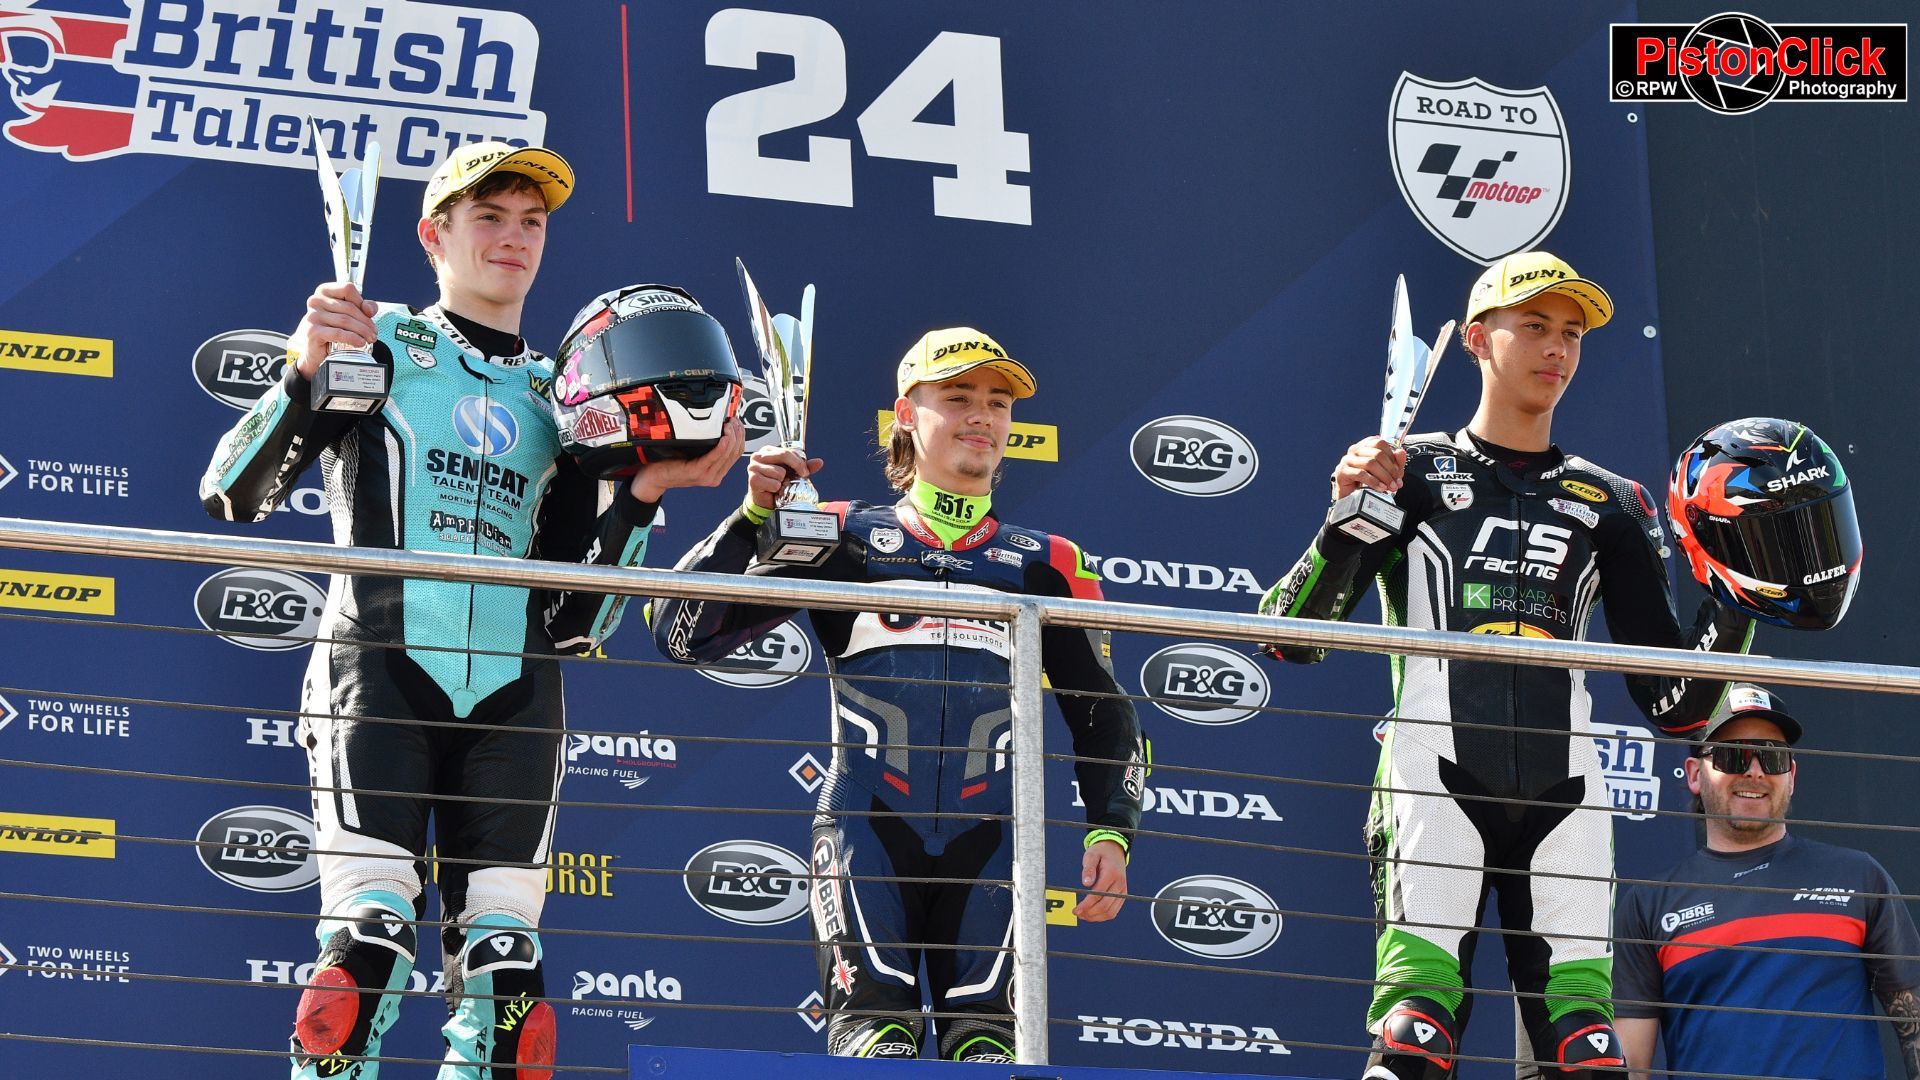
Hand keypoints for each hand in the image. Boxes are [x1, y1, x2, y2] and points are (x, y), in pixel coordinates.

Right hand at [290, 281, 378, 377]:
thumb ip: (363, 306)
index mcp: (324, 291)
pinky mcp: (313, 331)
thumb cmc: (335, 327)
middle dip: (366, 322)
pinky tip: (361, 342)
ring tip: (371, 339)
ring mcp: (313, 316)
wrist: (317, 349)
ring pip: (345, 320)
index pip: (348, 289)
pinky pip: (338, 333)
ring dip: (363, 331)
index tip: (369, 315)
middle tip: (374, 333)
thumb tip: (369, 309)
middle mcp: (315, 300)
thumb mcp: (350, 313)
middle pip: (349, 307)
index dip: (361, 302)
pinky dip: (352, 338)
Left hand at [628, 419, 745, 502]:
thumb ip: (706, 447)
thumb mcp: (693, 454)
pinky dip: (722, 445)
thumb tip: (715, 426)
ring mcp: (707, 476)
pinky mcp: (697, 472)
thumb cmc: (670, 463)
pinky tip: (724, 435)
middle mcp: (715, 476)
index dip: (740, 436)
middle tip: (734, 419)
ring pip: (728, 454)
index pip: (737, 453)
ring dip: (732, 436)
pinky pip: (715, 456)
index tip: (737, 422)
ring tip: (730, 424)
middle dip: (738, 433)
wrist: (652, 478)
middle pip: (735, 452)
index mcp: (716, 473)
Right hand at [745, 444, 823, 510]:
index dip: (799, 462)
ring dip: (782, 481)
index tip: (804, 471)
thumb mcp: (791, 473)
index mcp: (767, 451)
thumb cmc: (775, 484)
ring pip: (779, 472)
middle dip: (796, 467)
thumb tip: (819, 462)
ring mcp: (753, 467)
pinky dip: (776, 489)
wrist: (764, 500)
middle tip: (800, 476)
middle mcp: (758, 456)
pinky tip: (771, 489)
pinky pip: (774, 484)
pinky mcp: (753, 479)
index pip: (788, 450)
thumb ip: (804, 466)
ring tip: (777, 484)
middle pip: (784, 455)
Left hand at [1074, 839, 1126, 922]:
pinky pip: (1113, 911)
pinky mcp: (1122, 896)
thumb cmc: (1100, 853)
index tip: (1075, 909)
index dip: (1086, 905)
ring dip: (1095, 917)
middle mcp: (1119, 885)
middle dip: (1089, 913)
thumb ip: (1088, 869)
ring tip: (1082, 915)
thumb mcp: (1091, 855)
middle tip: (1076, 913)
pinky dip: (1102, 916)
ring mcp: (1122, 892)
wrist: (1114, 851)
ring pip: (1110, 912)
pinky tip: (1091, 914)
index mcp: (1111, 874)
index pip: (1098, 894)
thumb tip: (1085, 884)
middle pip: (1104, 906)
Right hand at [1330, 436, 1404, 500]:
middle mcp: (1354, 450)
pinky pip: (1361, 474)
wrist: (1351, 497)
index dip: (1392, 456)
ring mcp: (1347, 460)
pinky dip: (1374, 481)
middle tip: (1396, 483)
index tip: (1398, 471)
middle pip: (1377, 454)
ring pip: (1370, 463)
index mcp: (1364, 446)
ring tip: (1391, 487)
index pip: (1380, 443)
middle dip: (1390, 470)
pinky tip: (1380, 488)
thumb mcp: (1386, 472)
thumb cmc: (1368, 482)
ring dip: (1384, 476)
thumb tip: (1401, 452)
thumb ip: (1395, 462)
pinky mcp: (1342, 472)